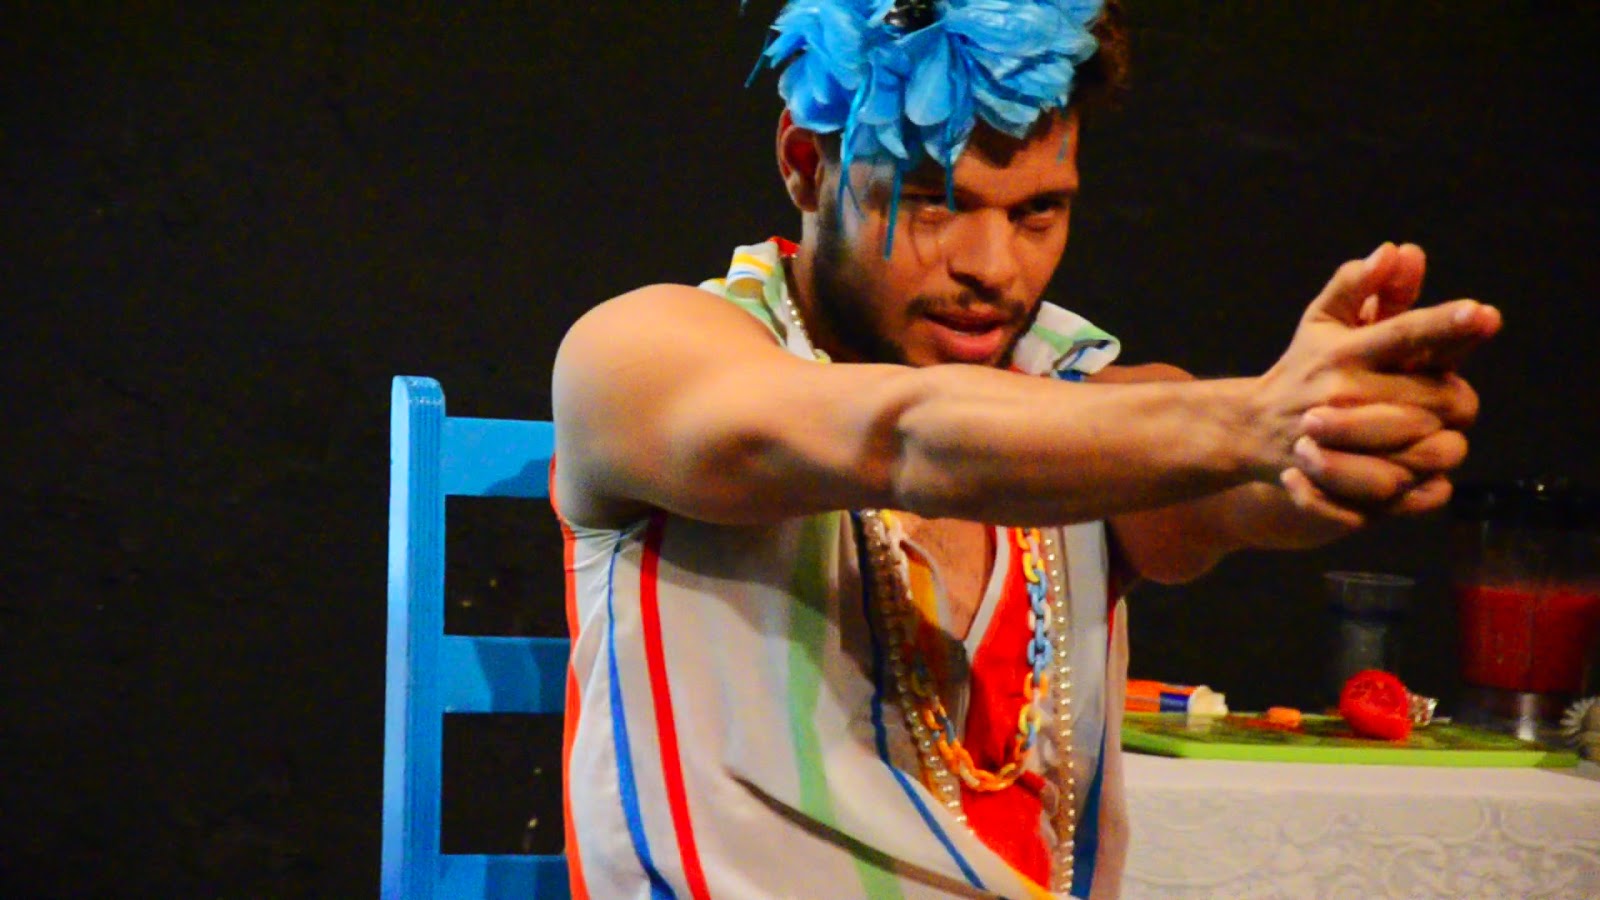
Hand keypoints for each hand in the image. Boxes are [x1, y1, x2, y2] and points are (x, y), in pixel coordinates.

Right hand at [1256, 243, 1500, 525]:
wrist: (1252, 433)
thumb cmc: (1302, 371)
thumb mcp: (1322, 321)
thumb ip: (1359, 283)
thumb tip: (1398, 250)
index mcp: (1345, 353)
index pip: (1404, 333)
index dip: (1445, 324)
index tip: (1484, 313)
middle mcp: (1344, 396)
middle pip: (1440, 398)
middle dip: (1458, 398)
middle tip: (1448, 398)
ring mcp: (1344, 445)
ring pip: (1434, 448)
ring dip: (1446, 441)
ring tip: (1435, 434)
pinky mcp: (1347, 486)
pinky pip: (1412, 491)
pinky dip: (1426, 484)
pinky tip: (1418, 471)